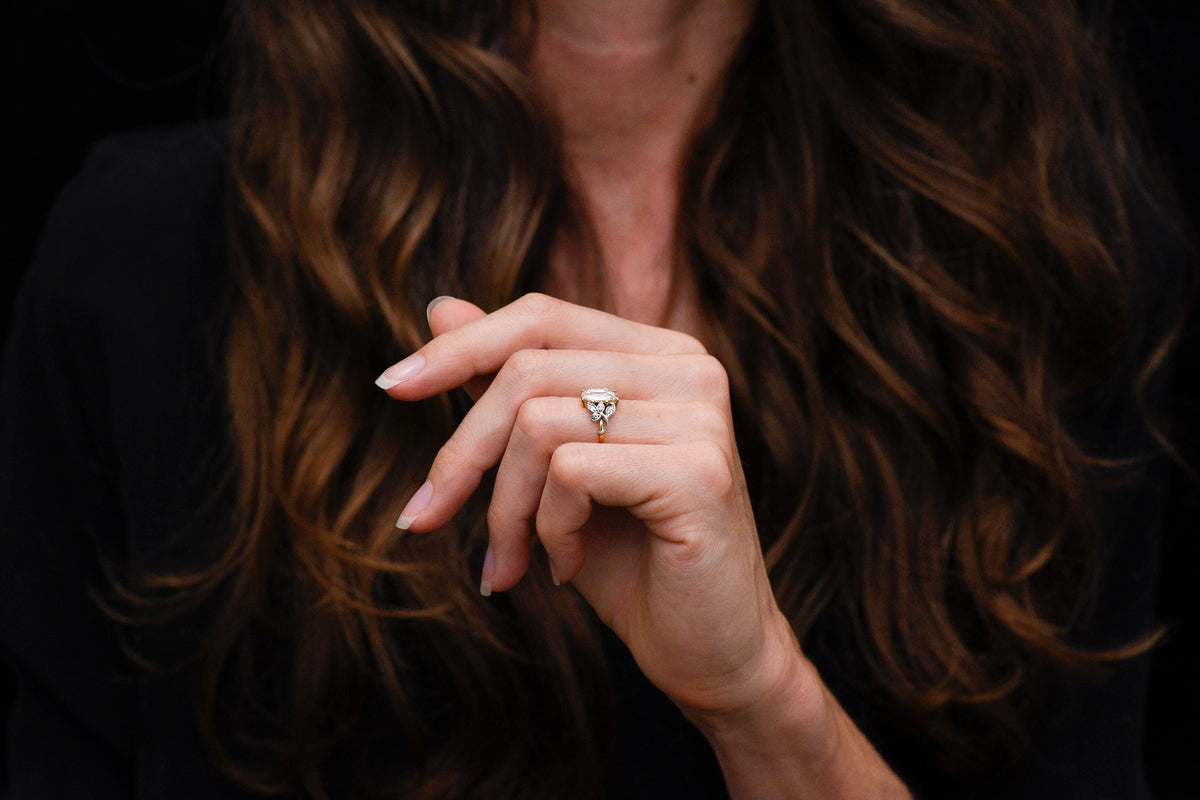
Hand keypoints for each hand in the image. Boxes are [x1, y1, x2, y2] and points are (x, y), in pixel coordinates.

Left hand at [376, 293, 800, 718]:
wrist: (706, 650)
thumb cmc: (630, 558)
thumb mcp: (551, 466)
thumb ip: (508, 386)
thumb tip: (439, 307)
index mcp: (659, 354)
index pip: (541, 317)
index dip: (460, 346)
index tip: (389, 386)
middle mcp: (689, 369)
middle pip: (527, 369)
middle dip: (462, 453)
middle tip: (427, 516)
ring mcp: (700, 416)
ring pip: (539, 424)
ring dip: (504, 508)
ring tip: (512, 561)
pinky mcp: (699, 471)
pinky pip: (571, 474)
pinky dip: (547, 529)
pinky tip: (567, 565)